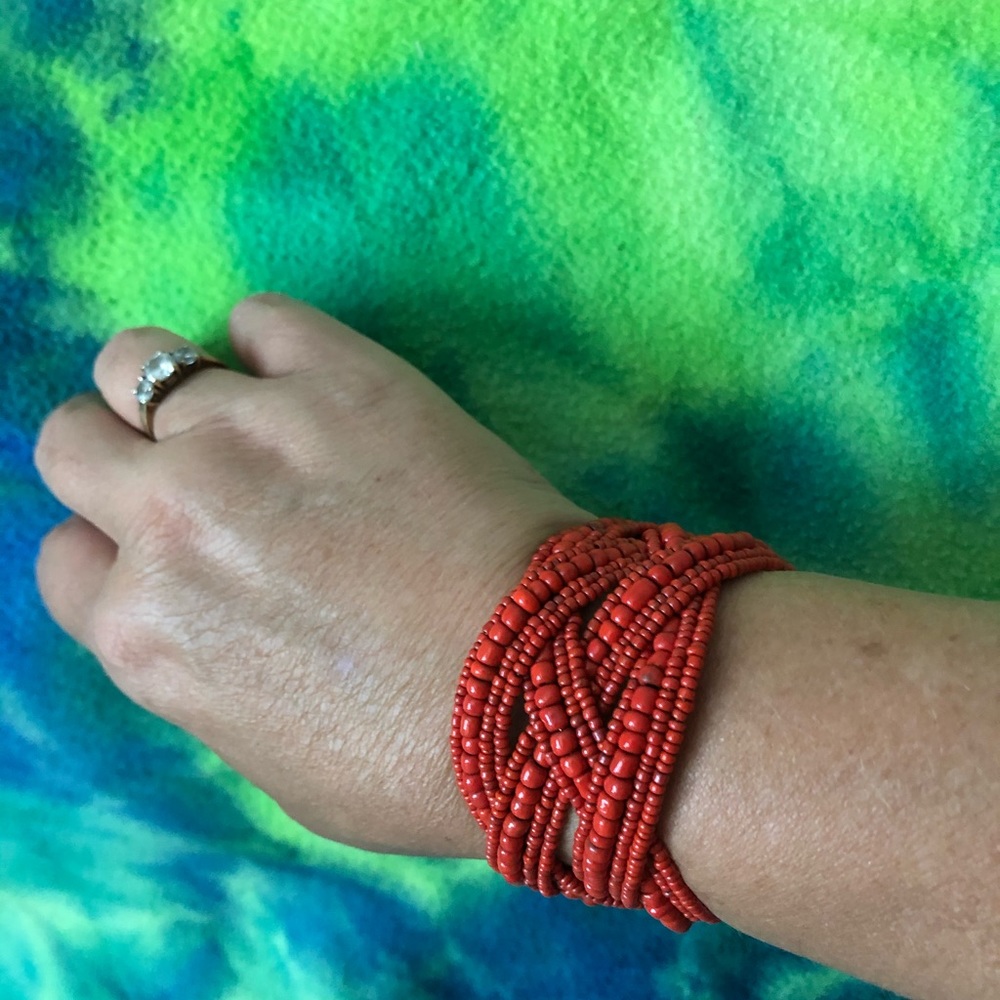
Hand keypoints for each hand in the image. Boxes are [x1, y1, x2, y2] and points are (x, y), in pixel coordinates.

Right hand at [33, 293, 593, 856]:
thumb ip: (201, 673)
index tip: (173, 545)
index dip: (119, 549)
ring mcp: (247, 434)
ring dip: (175, 385)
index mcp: (146, 633)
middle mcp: (170, 522)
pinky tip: (318, 384)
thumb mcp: (271, 758)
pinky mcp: (338, 374)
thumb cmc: (425, 756)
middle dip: (118, 454)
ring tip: (247, 414)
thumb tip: (197, 614)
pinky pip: (260, 317)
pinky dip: (273, 343)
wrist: (551, 688)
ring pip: (136, 359)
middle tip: (196, 470)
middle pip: (72, 441)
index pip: (67, 557)